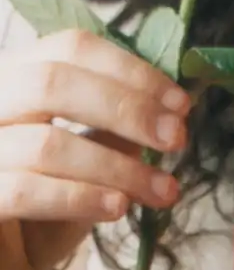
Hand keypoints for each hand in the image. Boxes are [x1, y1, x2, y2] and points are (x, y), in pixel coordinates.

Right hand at [0, 29, 190, 269]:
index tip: (181, 104)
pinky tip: (118, 208)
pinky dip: (81, 197)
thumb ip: (114, 135)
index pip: (69, 48)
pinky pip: (24, 190)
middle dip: (128, 108)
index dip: (131, 71)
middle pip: (51, 80)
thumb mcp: (88, 170)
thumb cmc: (39, 222)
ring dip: (120, 167)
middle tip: (177, 140)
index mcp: (13, 84)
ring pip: (45, 142)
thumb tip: (168, 113)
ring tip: (164, 191)